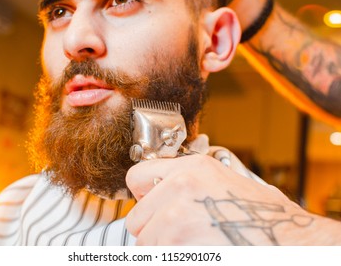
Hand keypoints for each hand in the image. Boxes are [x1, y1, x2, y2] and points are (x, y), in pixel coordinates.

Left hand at [125, 154, 313, 244]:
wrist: (288, 242)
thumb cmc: (260, 217)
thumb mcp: (223, 181)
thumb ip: (185, 181)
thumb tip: (158, 191)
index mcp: (191, 168)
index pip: (136, 177)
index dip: (143, 196)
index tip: (151, 206)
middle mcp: (179, 186)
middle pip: (136, 218)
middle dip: (152, 230)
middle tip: (180, 234)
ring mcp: (175, 216)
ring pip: (144, 244)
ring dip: (162, 249)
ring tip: (193, 245)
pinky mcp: (176, 245)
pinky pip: (155, 257)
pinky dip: (170, 257)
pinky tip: (196, 253)